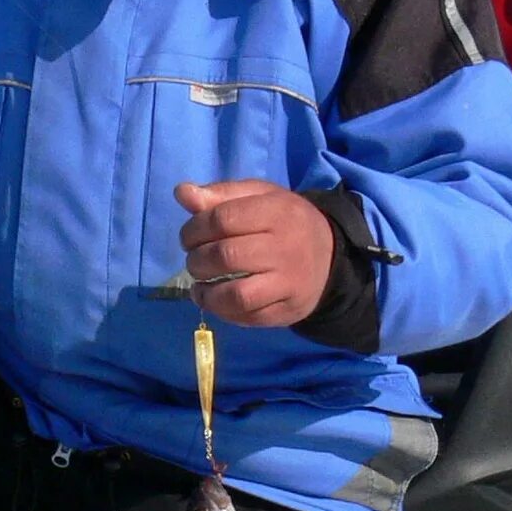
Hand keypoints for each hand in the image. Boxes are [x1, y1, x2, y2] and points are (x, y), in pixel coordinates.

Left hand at [175, 179, 335, 328]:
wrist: (330, 255)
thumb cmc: (284, 221)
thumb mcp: (258, 197)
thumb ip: (219, 194)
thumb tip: (182, 193)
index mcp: (277, 211)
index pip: (223, 219)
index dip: (194, 229)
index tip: (188, 238)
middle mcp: (285, 248)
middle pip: (226, 256)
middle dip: (197, 261)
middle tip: (194, 261)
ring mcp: (288, 283)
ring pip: (237, 295)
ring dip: (207, 294)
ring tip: (200, 287)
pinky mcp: (287, 310)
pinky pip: (249, 317)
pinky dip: (224, 312)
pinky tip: (216, 300)